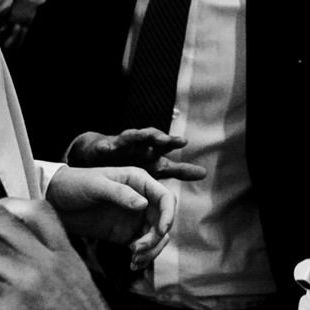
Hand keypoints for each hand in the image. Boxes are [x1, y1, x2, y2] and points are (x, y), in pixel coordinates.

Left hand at [46, 164, 175, 263]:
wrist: (54, 201)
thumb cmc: (74, 184)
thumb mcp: (96, 185)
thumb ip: (120, 193)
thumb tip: (143, 205)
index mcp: (138, 181)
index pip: (165, 197)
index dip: (168, 214)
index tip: (161, 231)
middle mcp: (141, 199)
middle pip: (163, 221)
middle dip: (156, 238)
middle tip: (138, 248)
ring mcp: (134, 218)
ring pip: (157, 237)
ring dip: (151, 250)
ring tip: (134, 258)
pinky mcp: (125, 234)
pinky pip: (143, 247)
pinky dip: (143, 257)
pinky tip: (132, 264)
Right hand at [65, 127, 208, 183]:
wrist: (104, 154)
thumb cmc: (134, 160)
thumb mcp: (157, 167)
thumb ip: (179, 170)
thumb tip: (204, 173)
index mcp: (152, 149)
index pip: (165, 145)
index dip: (174, 142)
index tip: (184, 141)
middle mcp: (139, 144)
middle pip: (150, 137)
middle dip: (157, 136)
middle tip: (164, 139)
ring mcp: (122, 144)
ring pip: (130, 137)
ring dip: (136, 136)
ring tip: (141, 136)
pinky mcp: (104, 148)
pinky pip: (104, 147)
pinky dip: (105, 147)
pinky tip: (106, 148)